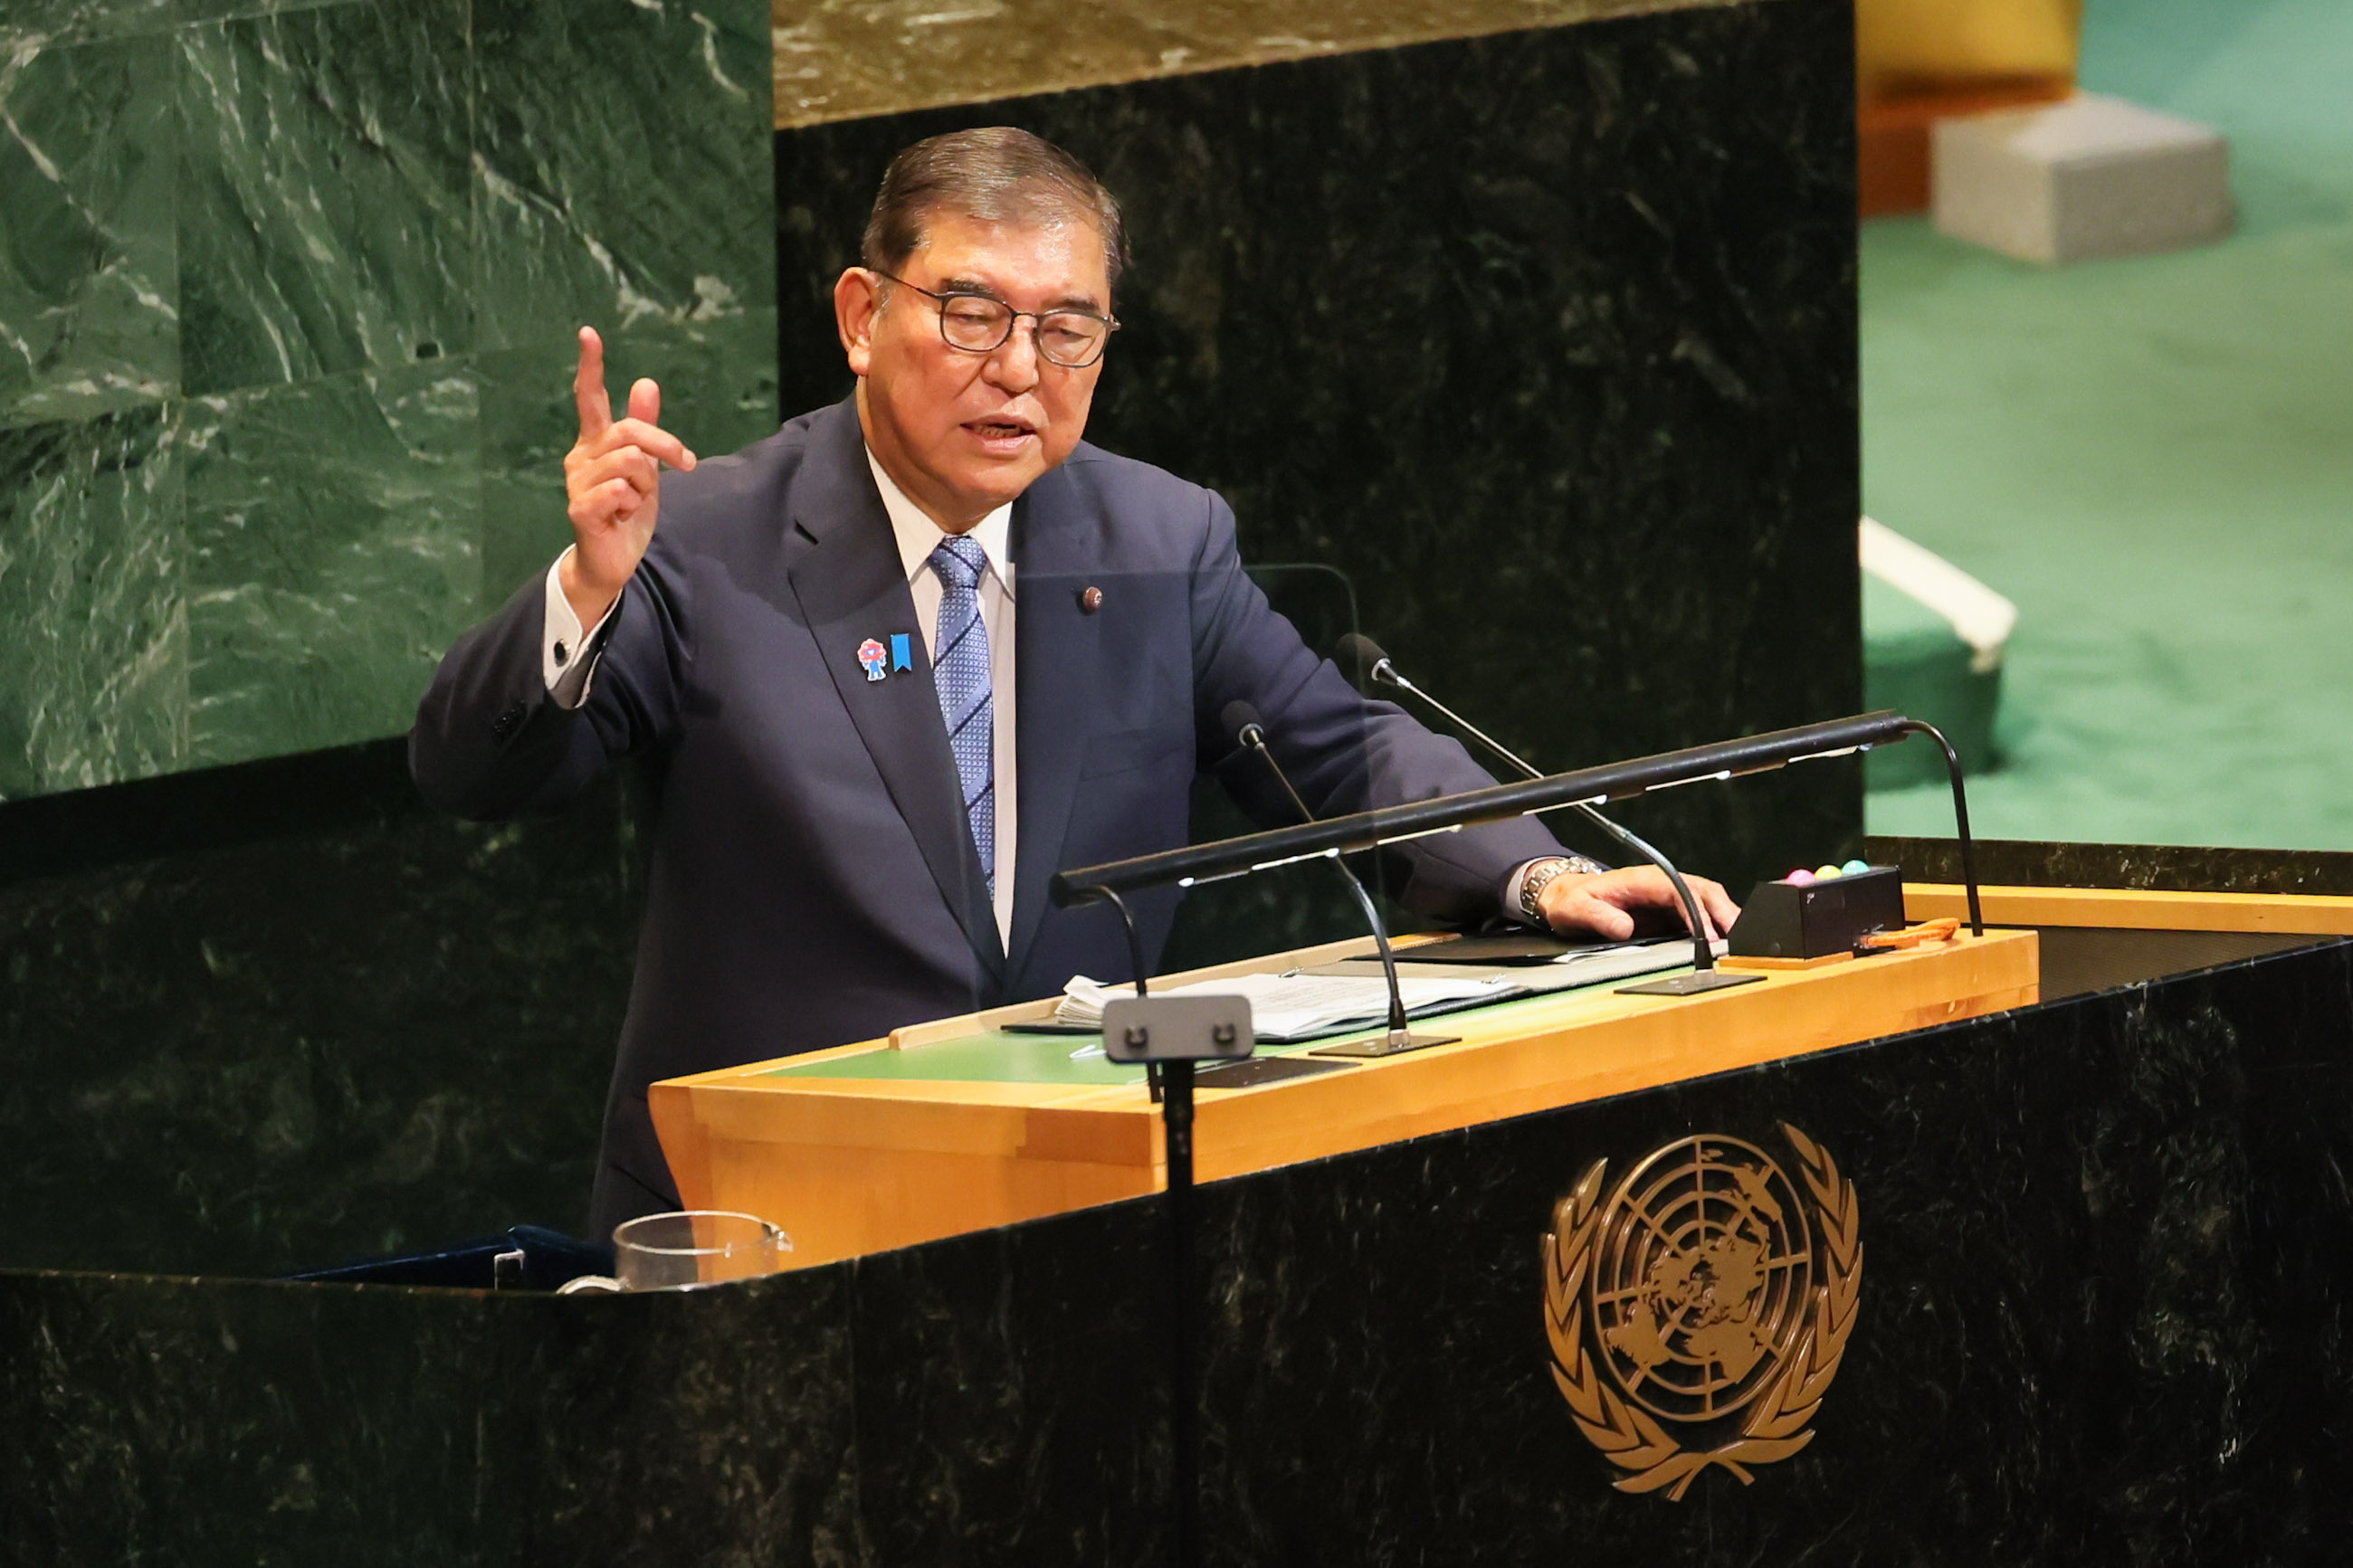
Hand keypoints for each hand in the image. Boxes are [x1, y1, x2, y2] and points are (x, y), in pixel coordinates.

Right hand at [561, 326, 696, 626]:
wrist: (612, 559)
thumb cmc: (627, 510)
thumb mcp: (646, 466)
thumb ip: (645, 427)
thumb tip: (646, 381)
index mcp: (595, 442)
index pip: (590, 397)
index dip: (591, 366)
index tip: (588, 333)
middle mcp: (581, 456)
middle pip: (630, 432)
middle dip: (665, 446)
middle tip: (684, 464)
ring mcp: (577, 482)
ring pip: (630, 463)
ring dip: (647, 484)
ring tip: (635, 502)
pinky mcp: (580, 507)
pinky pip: (620, 491)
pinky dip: (632, 504)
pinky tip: (621, 515)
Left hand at [1536, 866, 1740, 943]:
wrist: (1568, 898)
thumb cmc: (1574, 900)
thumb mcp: (1577, 909)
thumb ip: (1598, 917)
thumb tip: (1623, 927)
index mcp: (1643, 880)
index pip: (1679, 890)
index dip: (1697, 911)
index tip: (1708, 934)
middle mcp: (1660, 884)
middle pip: (1703, 891)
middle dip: (1724, 912)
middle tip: (1738, 938)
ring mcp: (1667, 897)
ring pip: (1707, 901)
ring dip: (1725, 919)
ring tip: (1739, 943)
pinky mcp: (1669, 911)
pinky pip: (1700, 915)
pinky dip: (1716, 927)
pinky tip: (1725, 944)